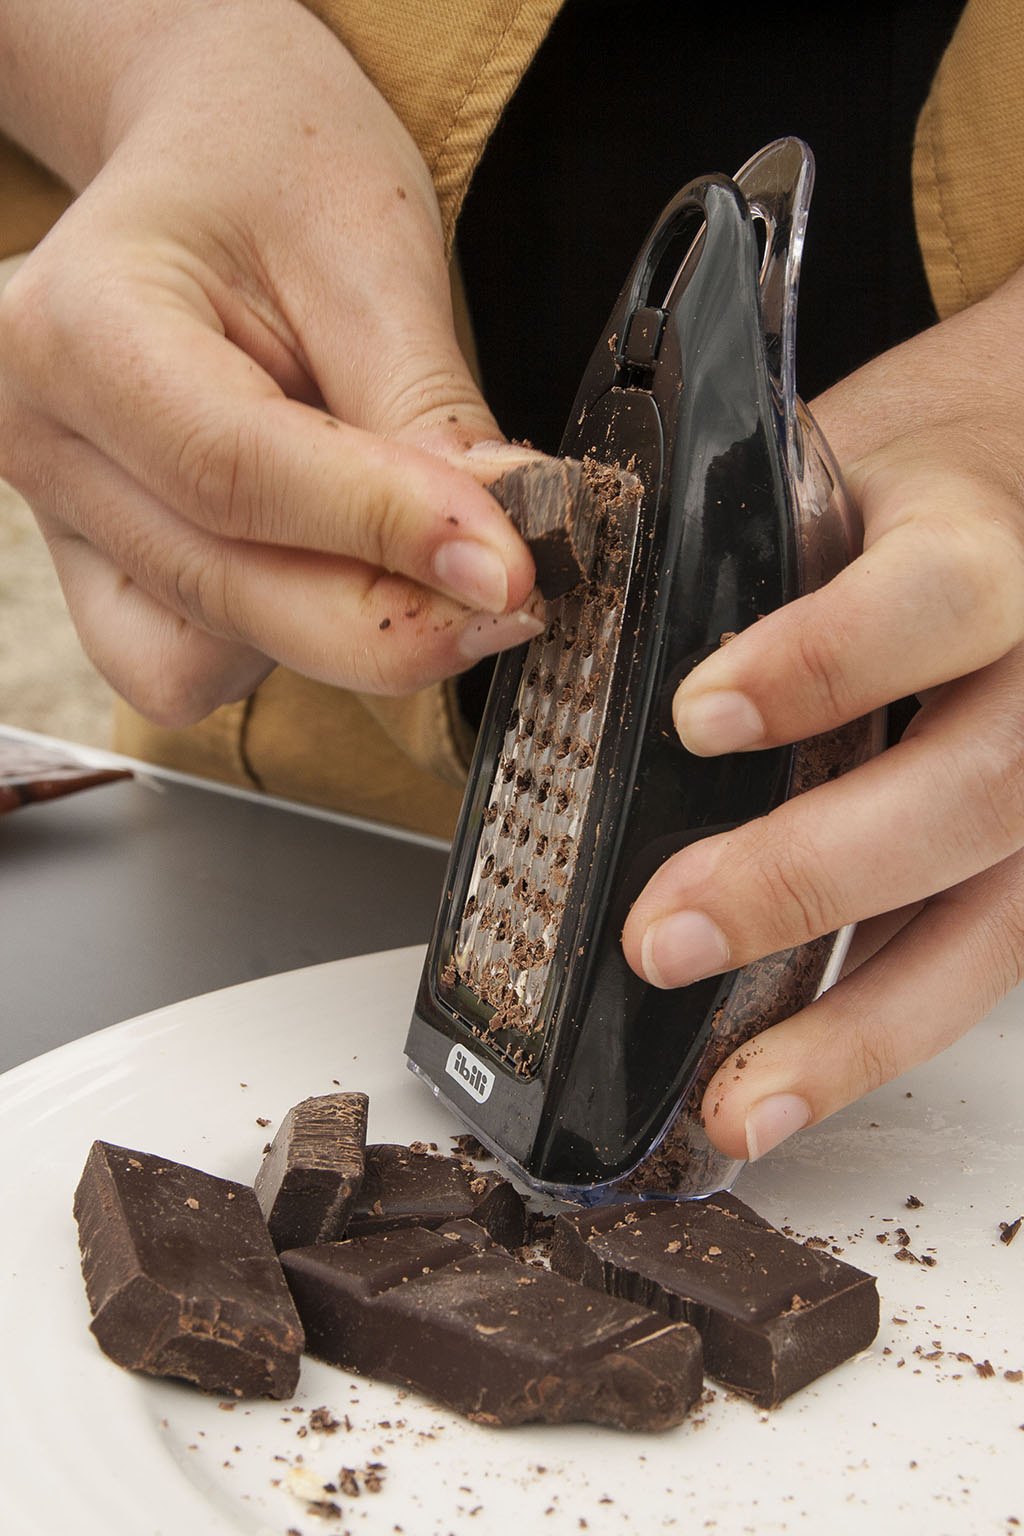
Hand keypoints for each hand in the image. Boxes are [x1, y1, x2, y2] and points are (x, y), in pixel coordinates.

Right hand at [0, 0, 539, 724]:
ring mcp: (56, 512)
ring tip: (403, 539)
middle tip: (511, 596)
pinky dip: (276, 645)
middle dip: (389, 621)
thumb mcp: (375, 256)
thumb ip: (428, 419)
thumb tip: (496, 558)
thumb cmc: (277, 168)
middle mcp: (38, 431)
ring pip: (205, 654)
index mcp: (78, 323)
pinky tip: (328, 569)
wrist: (207, 156)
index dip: (388, 535)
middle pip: (224, 591)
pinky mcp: (93, 568)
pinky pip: (182, 669)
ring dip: (334, 630)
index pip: (239, 473)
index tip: (513, 569)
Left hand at [622, 266, 1023, 1161]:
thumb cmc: (906, 500)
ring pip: (996, 924)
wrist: (1014, 502)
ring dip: (858, 1027)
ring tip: (737, 1104)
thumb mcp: (827, 479)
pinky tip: (789, 1084)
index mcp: (989, 546)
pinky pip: (975, 968)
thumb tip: (554, 613)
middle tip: (666, 937)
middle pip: (978, 789)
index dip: (824, 662)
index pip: (936, 600)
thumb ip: (733, 551)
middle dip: (813, 875)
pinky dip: (875, 1036)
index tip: (698, 716)